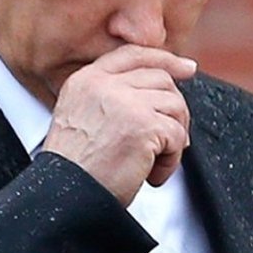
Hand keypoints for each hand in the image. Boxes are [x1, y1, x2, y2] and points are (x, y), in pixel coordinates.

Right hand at [42, 45, 196, 205]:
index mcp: (85, 81)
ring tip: (154, 162)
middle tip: (168, 141)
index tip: (187, 69)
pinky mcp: (143, 126)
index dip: (165, 60)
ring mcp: (124, 102)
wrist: (65, 197)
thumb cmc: (75, 171)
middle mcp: (103, 85)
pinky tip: (152, 176)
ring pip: (175, 105)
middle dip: (173, 111)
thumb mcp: (81, 119)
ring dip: (173, 138)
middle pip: (161, 80)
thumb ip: (111, 98)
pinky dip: (171, 160)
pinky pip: (176, 135)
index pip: (133, 55)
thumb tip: (163, 89)